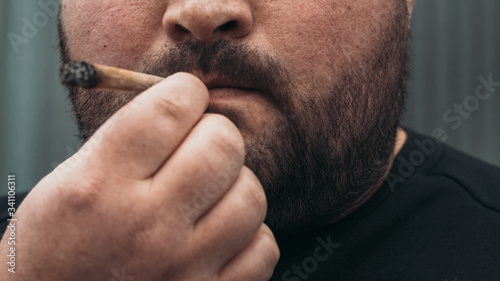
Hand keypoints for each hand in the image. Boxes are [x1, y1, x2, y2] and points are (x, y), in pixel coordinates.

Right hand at [0, 73, 278, 280]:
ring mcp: (182, 266)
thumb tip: (190, 101)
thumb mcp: (72, 176)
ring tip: (209, 196)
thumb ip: (130, 136)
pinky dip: (248, 236)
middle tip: (200, 146)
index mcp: (100, 186)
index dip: (185, 91)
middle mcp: (145, 226)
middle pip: (223, 144)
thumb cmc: (62, 240)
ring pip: (251, 194)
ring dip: (235, 186)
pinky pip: (263, 247)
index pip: (170, 108)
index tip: (186, 97)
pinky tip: (220, 235)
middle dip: (215, 134)